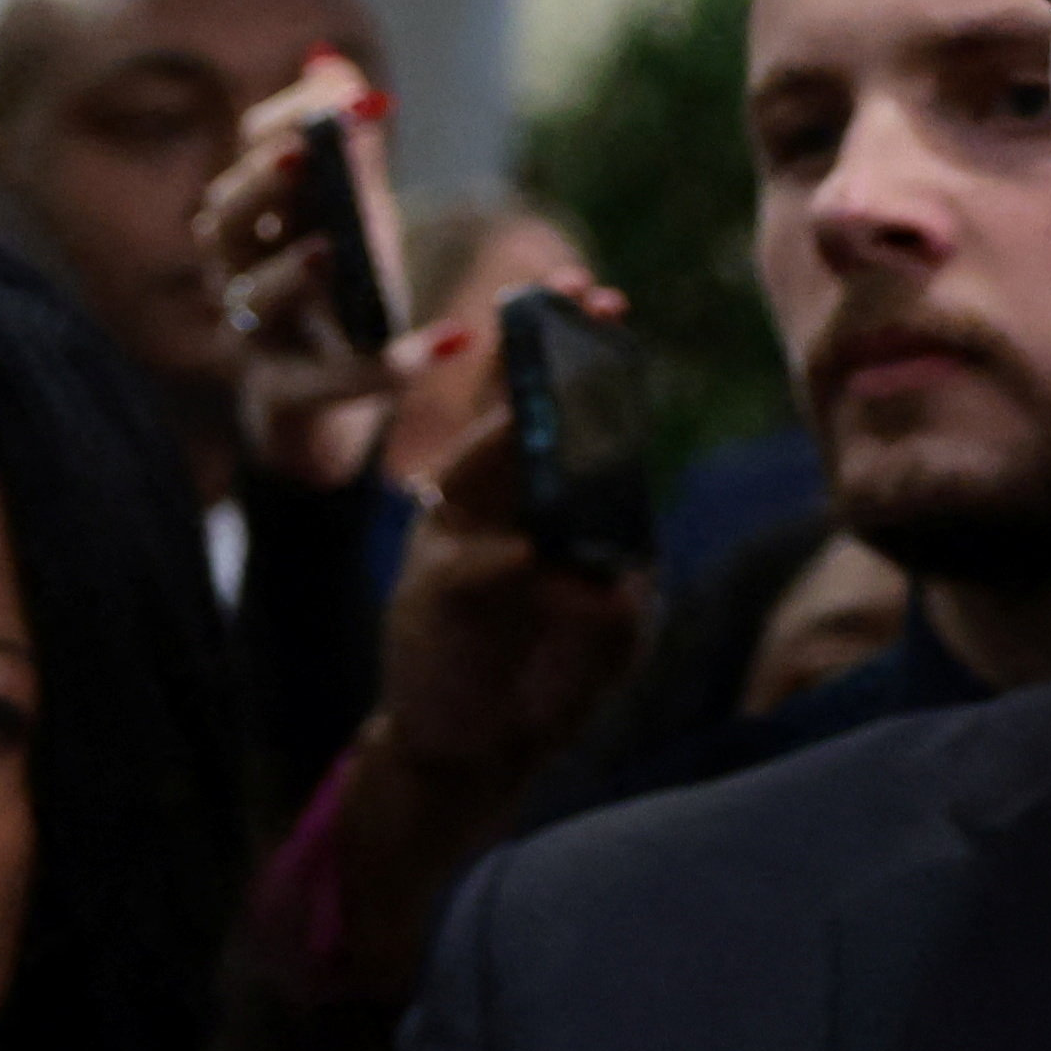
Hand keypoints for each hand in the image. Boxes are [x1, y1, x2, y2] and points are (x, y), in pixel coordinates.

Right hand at [202, 66, 403, 487]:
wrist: (325, 395)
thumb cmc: (336, 288)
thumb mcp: (350, 207)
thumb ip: (349, 140)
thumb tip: (330, 62)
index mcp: (252, 219)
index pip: (252, 159)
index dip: (285, 124)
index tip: (341, 96)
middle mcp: (236, 274)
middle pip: (224, 223)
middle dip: (262, 185)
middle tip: (303, 153)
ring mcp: (253, 338)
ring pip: (254, 301)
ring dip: (290, 273)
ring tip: (328, 251)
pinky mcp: (287, 396)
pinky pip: (327, 383)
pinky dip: (387, 365)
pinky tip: (453, 339)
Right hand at [359, 293, 661, 783]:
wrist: (473, 753)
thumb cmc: (543, 675)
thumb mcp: (609, 625)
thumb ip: (623, 586)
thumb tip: (612, 574)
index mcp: (525, 496)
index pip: (545, 405)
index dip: (569, 348)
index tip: (603, 297)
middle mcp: (482, 505)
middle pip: (505, 412)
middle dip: (536, 351)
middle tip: (574, 296)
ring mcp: (449, 544)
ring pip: (477, 470)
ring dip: (513, 430)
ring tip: (546, 398)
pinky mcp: (427, 598)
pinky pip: (476, 566)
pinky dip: (510, 563)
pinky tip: (539, 562)